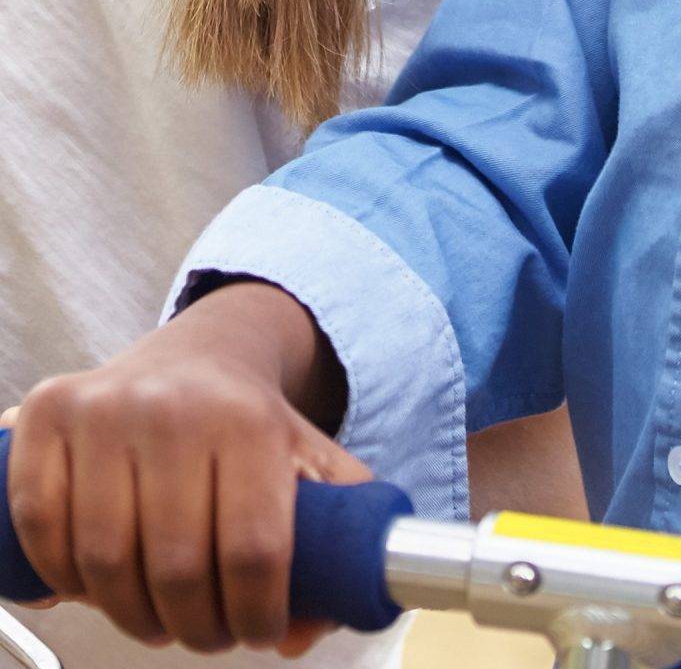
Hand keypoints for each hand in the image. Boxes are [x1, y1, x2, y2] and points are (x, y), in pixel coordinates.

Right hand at [5, 283, 364, 653]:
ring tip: (157, 617)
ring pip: (103, 561)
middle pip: (176, 568)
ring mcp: (106, 408)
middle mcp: (176, 407)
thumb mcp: (314, 462)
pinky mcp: (48, 413)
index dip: (256, 614)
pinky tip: (90, 589)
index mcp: (251, 420)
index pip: (252, 550)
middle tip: (205, 633)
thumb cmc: (252, 422)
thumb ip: (334, 539)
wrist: (202, 349)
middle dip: (195, 626)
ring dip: (129, 615)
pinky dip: (58, 576)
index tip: (259, 633)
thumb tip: (300, 636)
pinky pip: (39, 525)